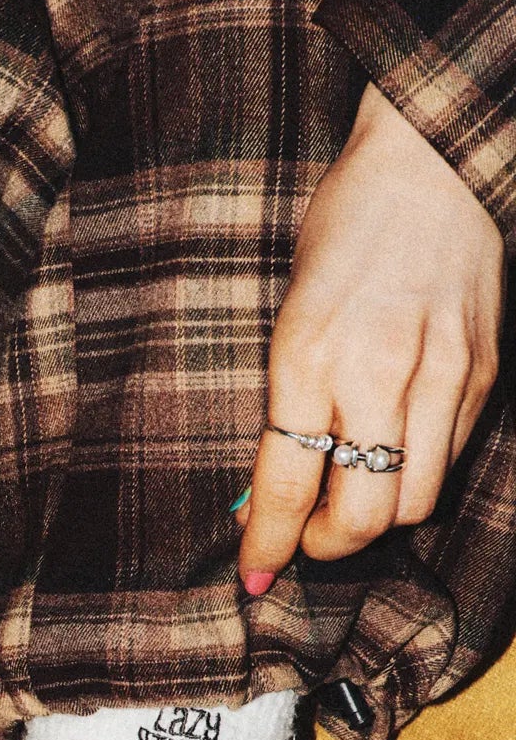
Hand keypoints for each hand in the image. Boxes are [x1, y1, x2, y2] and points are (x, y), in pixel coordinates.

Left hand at [236, 82, 503, 594]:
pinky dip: (417, 478)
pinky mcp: (482, 372)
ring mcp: (440, 375)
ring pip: (414, 503)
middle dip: (328, 546)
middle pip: (361, 515)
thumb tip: (270, 491)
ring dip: (379, 520)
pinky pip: (448, 461)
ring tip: (354, 498)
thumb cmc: (344, 233)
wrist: (432, 163)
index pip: (287, 487)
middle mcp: (377, 373)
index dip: (268, 547)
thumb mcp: (290, 314)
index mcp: (308, 358)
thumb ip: (286, 403)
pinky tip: (396, 458)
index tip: (255, 576)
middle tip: (309, 538)